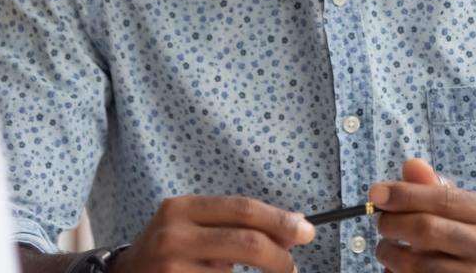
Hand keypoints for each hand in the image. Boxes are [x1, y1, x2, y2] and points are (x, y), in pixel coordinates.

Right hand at [111, 195, 314, 272]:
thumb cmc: (169, 250)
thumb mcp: (194, 226)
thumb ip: (236, 224)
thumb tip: (294, 224)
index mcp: (181, 209)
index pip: (242, 209)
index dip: (279, 220)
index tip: (306, 231)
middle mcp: (173, 236)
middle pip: (245, 242)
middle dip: (279, 256)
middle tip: (293, 266)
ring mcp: (171, 269)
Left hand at [370, 159, 475, 272]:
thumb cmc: (460, 227)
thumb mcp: (452, 201)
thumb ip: (429, 184)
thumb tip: (411, 166)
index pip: (441, 199)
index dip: (404, 195)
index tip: (375, 194)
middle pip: (426, 230)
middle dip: (393, 223)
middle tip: (380, 221)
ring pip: (415, 263)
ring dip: (389, 252)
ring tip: (387, 246)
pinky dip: (395, 270)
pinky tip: (397, 263)